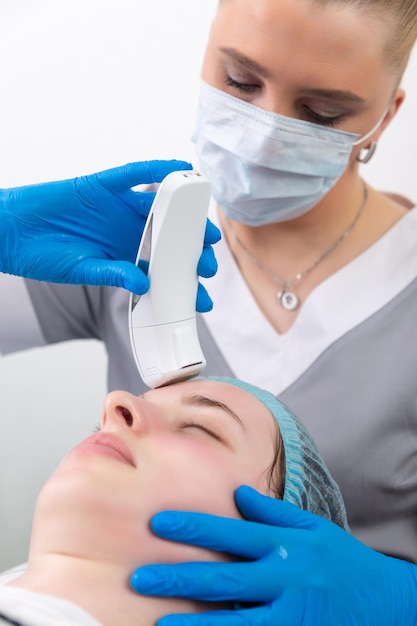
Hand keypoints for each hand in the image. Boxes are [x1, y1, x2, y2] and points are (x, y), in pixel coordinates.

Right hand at [0, 160, 219, 308]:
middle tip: (208, 263)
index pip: (162, 268)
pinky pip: (136, 174)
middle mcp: (128, 230)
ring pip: (161, 207)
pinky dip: (158, 169)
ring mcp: (118, 206)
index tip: (203, 297)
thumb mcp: (83, 271)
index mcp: (124, 254)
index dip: (183, 282)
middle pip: (170, 238)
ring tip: (206, 228)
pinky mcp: (104, 184)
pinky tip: (180, 168)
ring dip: (185, 216)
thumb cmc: (45, 256)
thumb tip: (145, 283)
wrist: (12, 231)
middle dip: (191, 251)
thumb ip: (114, 275)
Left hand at [131, 486, 416, 624]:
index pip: (230, 532)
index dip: (193, 527)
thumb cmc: (342, 561)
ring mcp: (289, 614)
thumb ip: (273, 512)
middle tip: (139, 577)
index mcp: (285, 544)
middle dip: (178, 577)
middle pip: (223, 577)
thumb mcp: (313, 527)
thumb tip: (238, 493)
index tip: (158, 523)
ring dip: (194, 622)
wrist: (386, 602)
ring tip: (159, 623)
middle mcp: (284, 577)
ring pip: (234, 620)